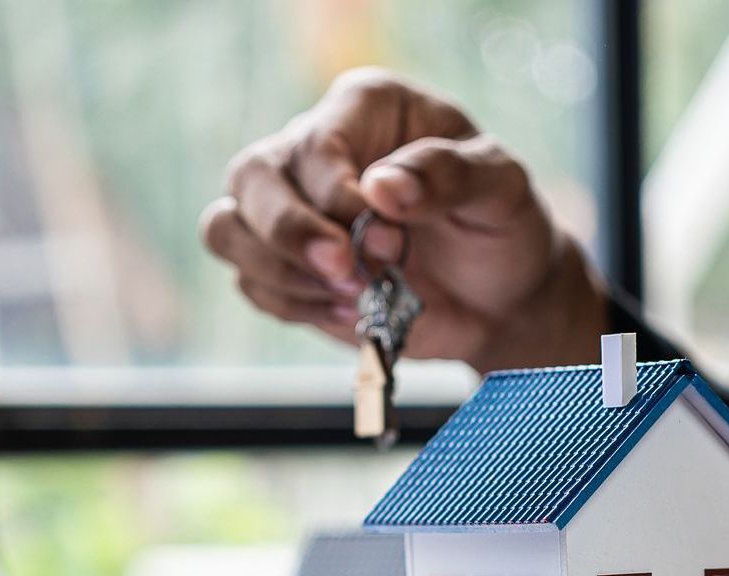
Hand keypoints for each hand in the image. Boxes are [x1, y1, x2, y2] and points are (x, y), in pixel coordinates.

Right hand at [200, 68, 607, 372]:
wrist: (499, 293)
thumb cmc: (501, 223)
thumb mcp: (501, 186)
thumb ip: (448, 174)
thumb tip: (382, 187)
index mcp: (364, 108)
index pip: (315, 145)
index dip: (337, 197)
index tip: (387, 239)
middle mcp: (312, 150)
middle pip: (250, 179)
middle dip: (290, 235)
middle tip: (349, 273)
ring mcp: (291, 209)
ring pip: (227, 230)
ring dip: (281, 274)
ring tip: (353, 297)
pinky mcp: (285, 267)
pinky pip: (251, 283)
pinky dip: (292, 305)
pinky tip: (350, 312)